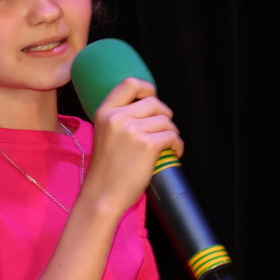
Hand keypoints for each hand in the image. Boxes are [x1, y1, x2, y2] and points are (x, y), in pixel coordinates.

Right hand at [82, 77, 183, 214]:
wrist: (102, 196)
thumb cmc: (105, 171)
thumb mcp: (104, 135)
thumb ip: (120, 119)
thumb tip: (150, 108)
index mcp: (104, 112)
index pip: (130, 83)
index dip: (147, 89)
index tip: (152, 99)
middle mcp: (117, 117)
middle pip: (154, 103)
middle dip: (164, 116)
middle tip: (163, 131)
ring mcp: (133, 130)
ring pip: (166, 121)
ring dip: (172, 133)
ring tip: (167, 146)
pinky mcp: (148, 145)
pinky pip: (173, 136)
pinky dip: (177, 145)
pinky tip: (172, 153)